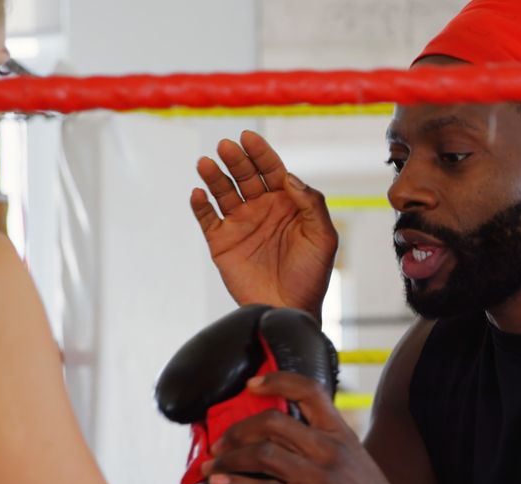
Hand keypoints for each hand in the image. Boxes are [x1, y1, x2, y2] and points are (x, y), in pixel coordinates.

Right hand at [192, 131, 338, 319]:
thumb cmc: (311, 276)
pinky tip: (198, 193)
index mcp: (287, 204)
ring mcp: (240, 224)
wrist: (289, 309)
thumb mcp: (323, 238)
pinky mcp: (222, 243)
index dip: (260, 153)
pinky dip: (200, 205)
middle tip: (226, 146)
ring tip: (206, 163)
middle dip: (236, 160)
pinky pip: (207, 218)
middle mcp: (262, 209)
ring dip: (214, 177)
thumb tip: (289, 177)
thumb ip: (311, 204)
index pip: (271, 170)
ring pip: (223, 192)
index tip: (249, 137)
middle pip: (245, 176)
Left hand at [205, 373, 425, 483]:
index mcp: (340, 433)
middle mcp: (329, 450)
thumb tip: (285, 434)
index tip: (251, 385)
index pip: (308, 391)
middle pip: (273, 421)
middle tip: (221, 443)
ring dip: (229, 459)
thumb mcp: (354, 458)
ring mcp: (319, 479)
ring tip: (213, 467)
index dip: (276, 381)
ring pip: (262, 453)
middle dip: (237, 429)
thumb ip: (325, 442)